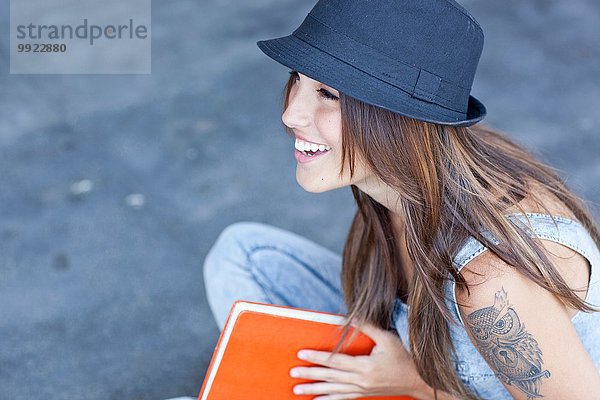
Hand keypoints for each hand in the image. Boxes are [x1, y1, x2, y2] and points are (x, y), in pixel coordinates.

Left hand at [289, 319, 427, 398]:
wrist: (417, 381)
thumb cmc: (404, 357)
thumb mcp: (388, 339)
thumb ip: (368, 328)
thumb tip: (351, 316)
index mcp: (365, 366)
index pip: (335, 361)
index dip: (317, 357)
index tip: (301, 354)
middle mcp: (361, 380)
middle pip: (330, 377)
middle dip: (310, 374)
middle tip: (292, 373)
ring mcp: (361, 390)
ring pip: (333, 390)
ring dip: (314, 390)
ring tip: (297, 390)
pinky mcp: (363, 394)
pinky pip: (342, 399)